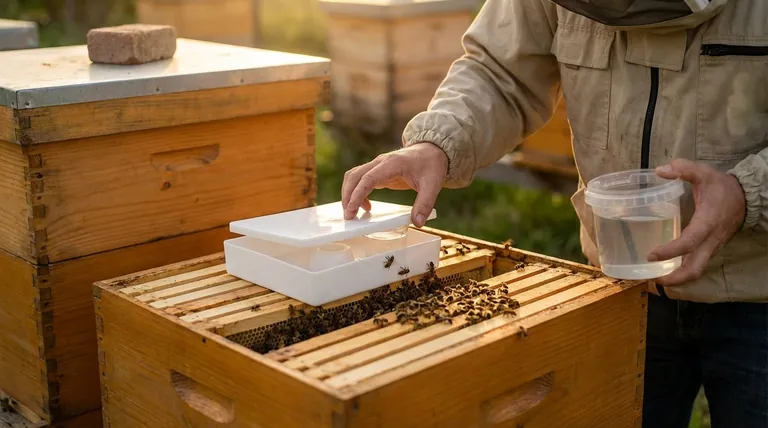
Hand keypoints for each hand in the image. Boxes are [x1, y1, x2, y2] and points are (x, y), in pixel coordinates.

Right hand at [341, 143, 447, 226]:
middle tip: (349, 216)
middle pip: (355, 176)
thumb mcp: (433, 184)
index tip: (351, 209)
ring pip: (354, 176)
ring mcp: (377, 165)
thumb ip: (424, 203)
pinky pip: (360, 180)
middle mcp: (381, 162)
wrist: (432, 150)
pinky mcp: (378, 171)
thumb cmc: (431, 165)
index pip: (368, 178)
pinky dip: (356, 192)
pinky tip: (366, 207)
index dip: (358, 194)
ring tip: (353, 213)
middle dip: (348, 196)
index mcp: (392, 164)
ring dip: (349, 193)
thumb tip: (417, 222)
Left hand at [648, 159, 745, 285]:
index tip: (651, 254)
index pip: (689, 242)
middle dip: (675, 278)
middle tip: (653, 279)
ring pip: (697, 270)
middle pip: (695, 269)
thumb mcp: (703, 172)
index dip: (670, 251)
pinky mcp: (710, 248)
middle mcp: (710, 240)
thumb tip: (660, 170)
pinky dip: (683, 271)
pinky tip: (667, 269)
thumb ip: (684, 169)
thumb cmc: (721, 186)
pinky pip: (697, 264)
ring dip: (678, 278)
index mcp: (707, 222)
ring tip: (656, 278)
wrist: (745, 196)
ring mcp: (712, 247)